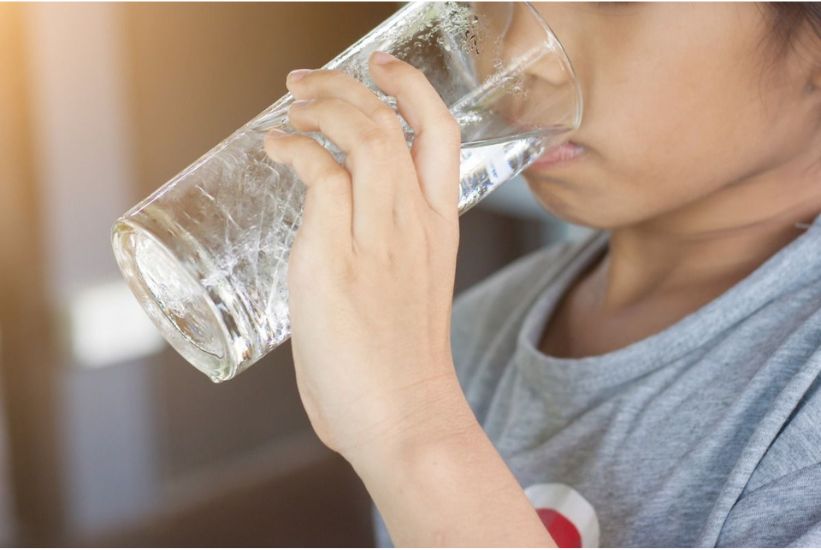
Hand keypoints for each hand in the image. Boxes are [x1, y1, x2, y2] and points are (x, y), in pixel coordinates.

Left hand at [263, 52, 473, 462]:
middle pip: (391, 122)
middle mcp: (416, 222)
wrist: (405, 419)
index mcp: (440, 228)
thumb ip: (382, 253)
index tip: (383, 67)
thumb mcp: (412, 290)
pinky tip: (276, 149)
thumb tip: (331, 238)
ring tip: (292, 103)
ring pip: (361, 137)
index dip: (413, 89)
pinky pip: (320, 179)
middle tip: (310, 81)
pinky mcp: (335, 260)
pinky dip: (294, 151)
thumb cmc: (401, 366)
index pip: (440, 136)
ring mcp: (379, 238)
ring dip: (321, 106)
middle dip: (348, 85)